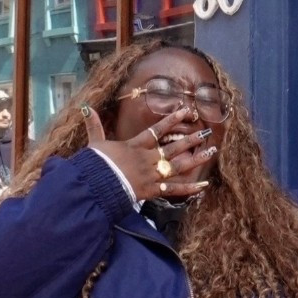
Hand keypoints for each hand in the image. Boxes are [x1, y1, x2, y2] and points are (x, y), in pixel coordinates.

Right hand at [81, 106, 217, 201]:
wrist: (94, 184)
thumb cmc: (93, 165)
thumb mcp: (93, 142)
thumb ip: (93, 125)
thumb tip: (86, 107)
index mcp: (134, 146)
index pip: (157, 131)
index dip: (172, 120)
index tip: (185, 112)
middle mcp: (147, 158)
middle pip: (173, 147)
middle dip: (191, 139)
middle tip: (206, 132)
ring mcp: (151, 174)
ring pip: (178, 165)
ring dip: (196, 158)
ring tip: (211, 151)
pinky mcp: (151, 190)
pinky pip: (174, 190)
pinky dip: (189, 189)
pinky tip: (204, 185)